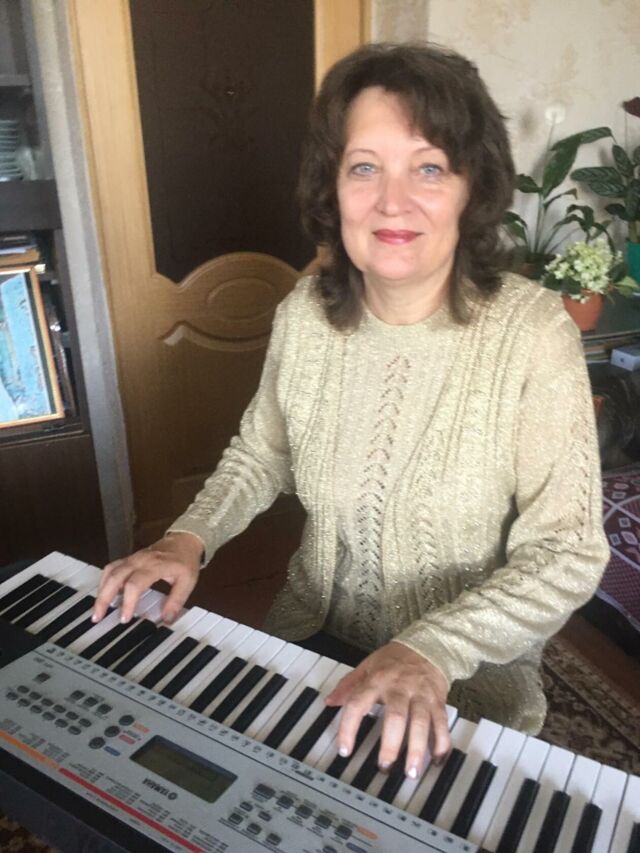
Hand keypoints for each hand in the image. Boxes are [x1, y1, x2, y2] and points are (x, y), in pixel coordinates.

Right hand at [92, 532, 203, 624]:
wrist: (184, 540)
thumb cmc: (185, 560)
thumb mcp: (188, 581)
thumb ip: (176, 601)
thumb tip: (166, 620)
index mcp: (155, 566)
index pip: (134, 584)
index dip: (127, 602)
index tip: (125, 618)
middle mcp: (140, 560)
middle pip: (115, 576)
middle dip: (104, 597)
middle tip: (98, 617)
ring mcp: (132, 558)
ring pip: (110, 571)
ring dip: (101, 589)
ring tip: (98, 609)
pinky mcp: (129, 559)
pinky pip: (112, 568)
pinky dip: (105, 582)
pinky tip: (105, 595)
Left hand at [325, 642, 449, 778]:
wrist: (427, 645)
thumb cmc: (395, 659)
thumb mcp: (367, 666)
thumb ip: (349, 685)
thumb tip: (330, 701)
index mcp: (377, 680)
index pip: (358, 703)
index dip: (349, 728)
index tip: (345, 750)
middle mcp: (399, 688)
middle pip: (396, 717)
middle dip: (390, 744)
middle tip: (384, 766)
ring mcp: (421, 695)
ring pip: (421, 722)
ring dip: (417, 748)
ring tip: (412, 771)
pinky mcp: (438, 701)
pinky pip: (441, 724)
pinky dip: (441, 743)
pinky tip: (436, 760)